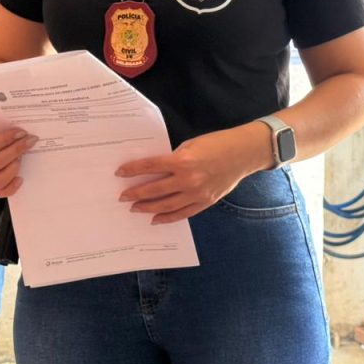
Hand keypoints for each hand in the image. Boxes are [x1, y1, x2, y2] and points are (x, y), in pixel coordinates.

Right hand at [0, 113, 37, 196]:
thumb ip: (5, 119)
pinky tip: (21, 177)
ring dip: (14, 168)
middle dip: (16, 150)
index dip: (5, 140)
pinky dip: (11, 187)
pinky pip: (0, 191)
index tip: (22, 131)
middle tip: (31, 140)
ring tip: (23, 156)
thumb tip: (25, 123)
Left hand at [115, 128, 260, 223]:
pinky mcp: (205, 202)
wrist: (243, 153)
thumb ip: (174, 158)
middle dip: (136, 193)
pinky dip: (168, 218)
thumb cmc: (216, 143)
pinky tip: (155, 219)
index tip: (120, 173)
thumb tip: (156, 170)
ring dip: (148, 208)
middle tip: (122, 197)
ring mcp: (197, 193)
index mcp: (183, 160)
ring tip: (135, 208)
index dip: (133, 170)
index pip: (151, 166)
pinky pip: (183, 213)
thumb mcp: (191, 145)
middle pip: (155, 189)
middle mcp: (188, 179)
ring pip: (166, 205)